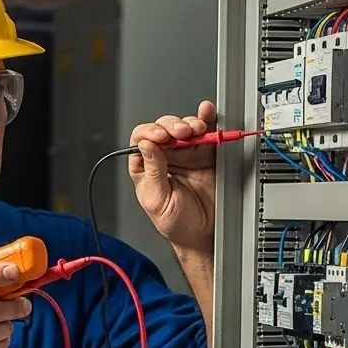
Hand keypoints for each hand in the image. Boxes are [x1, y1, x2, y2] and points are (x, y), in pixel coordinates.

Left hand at [128, 100, 218, 254]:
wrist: (204, 234)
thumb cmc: (176, 223)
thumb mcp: (158, 200)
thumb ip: (153, 172)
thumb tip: (146, 145)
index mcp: (146, 166)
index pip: (141, 139)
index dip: (150, 132)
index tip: (161, 137)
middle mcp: (165, 156)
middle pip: (163, 128)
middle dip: (172, 126)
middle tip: (182, 133)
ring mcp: (186, 153)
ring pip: (184, 127)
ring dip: (190, 123)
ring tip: (196, 131)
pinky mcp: (206, 154)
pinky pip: (206, 132)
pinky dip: (207, 119)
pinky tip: (206, 114)